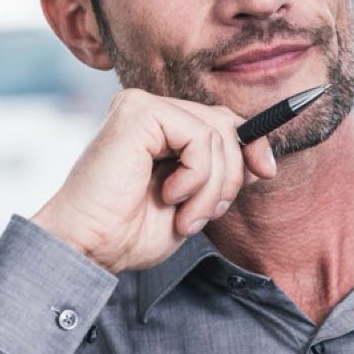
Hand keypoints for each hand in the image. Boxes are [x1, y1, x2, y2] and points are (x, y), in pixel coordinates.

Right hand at [30, 88, 276, 273]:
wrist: (88, 247)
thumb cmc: (128, 233)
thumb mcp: (192, 202)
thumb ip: (221, 174)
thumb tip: (262, 158)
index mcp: (158, 129)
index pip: (222, 120)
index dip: (251, 144)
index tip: (265, 172)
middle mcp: (148, 110)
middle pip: (225, 124)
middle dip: (230, 176)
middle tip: (203, 215)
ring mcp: (141, 106)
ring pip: (216, 133)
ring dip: (211, 187)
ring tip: (183, 215)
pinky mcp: (138, 111)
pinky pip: (199, 137)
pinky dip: (197, 176)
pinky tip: (169, 195)